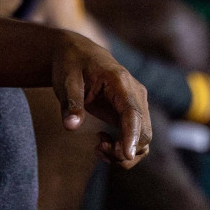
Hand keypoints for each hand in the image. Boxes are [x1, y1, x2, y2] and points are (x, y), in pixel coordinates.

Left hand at [52, 32, 152, 167]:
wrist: (78, 52)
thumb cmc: (71, 64)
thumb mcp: (66, 81)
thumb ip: (70, 103)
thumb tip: (71, 126)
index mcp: (120, 82)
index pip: (133, 113)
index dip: (132, 136)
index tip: (126, 156)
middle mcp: (135, 93)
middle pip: (144, 131)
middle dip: (124, 150)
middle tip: (97, 149)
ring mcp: (137, 103)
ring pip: (144, 138)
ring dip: (125, 152)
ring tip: (98, 148)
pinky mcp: (132, 112)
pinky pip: (137, 137)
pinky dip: (124, 148)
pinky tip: (103, 144)